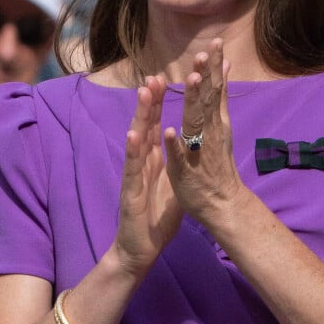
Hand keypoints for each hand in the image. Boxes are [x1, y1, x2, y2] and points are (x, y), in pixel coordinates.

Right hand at [115, 74, 181, 273]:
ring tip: (144, 93)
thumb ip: (180, 164)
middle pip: (146, 125)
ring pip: (137, 140)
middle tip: (154, 76)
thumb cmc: (158, 217)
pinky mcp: (130, 190)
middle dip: (150, 101)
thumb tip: (193, 147)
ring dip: (140, 116)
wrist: (141, 247)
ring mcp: (134, 174)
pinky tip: (134, 134)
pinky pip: (132, 168)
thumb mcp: (175, 185)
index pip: (157, 125)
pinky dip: (133, 150)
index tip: (165, 79)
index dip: (160, 103)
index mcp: (153, 159)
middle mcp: (142, 161)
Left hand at [164, 39, 242, 225]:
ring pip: (194, 122)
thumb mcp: (220, 127)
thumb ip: (219, 99)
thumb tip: (225, 69)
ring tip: (191, 79)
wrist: (224, 204)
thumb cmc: (217, 165)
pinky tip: (171, 131)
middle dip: (206, 75)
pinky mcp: (185, 170)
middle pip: (207, 99)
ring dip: (192, 101)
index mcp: (214, 123)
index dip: (213, 67)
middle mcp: (208, 133)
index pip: (214, 89)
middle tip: (205, 50)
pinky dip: (176, 143)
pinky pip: (179, 156)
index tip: (215, 42)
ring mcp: (197, 151)